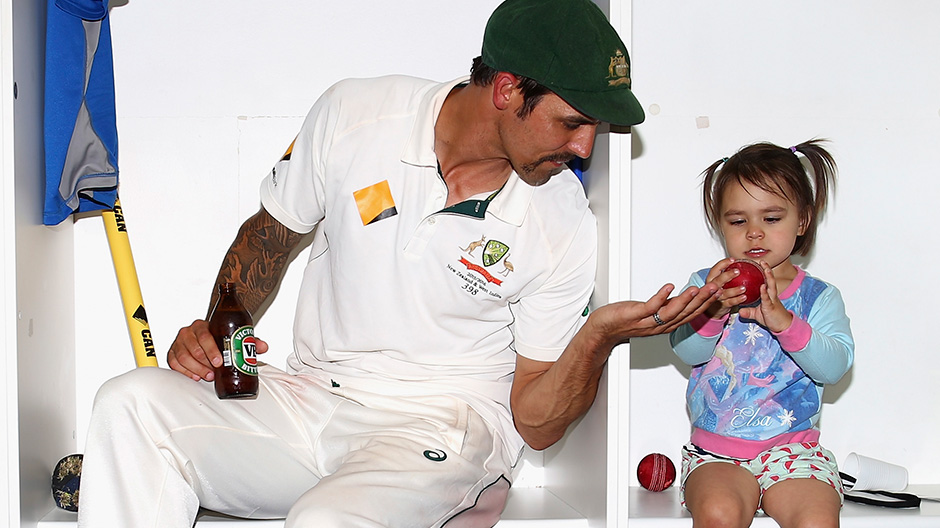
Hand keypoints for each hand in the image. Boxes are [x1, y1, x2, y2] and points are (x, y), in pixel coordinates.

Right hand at [167, 320, 268, 381]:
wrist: (203, 341)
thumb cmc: (217, 339)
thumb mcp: (232, 338)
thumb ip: (249, 342)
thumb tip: (263, 347)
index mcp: (202, 326)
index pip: (204, 336)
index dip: (211, 350)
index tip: (219, 362)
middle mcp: (188, 332)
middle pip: (193, 348)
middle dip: (204, 363)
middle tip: (214, 372)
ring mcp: (179, 343)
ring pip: (183, 357)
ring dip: (196, 369)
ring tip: (207, 376)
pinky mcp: (172, 353)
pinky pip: (174, 363)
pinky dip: (185, 372)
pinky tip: (195, 376)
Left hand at [587, 279, 720, 346]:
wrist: (603, 330)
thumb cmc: (625, 319)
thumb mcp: (652, 313)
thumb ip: (667, 307)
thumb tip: (682, 298)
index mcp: (665, 325)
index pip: (690, 315)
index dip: (705, 304)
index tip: (718, 293)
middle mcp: (659, 325)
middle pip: (685, 313)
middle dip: (701, 301)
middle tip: (715, 288)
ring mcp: (647, 321)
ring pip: (672, 312)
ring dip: (685, 300)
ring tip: (696, 289)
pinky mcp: (635, 316)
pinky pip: (651, 306)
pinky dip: (661, 296)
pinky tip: (669, 287)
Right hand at [702, 257, 747, 318]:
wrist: (713, 308)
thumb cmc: (718, 291)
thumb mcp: (719, 282)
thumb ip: (726, 274)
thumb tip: (742, 264)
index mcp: (711, 279)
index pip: (715, 270)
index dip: (723, 264)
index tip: (732, 259)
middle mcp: (712, 288)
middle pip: (718, 281)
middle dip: (727, 275)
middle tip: (737, 271)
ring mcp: (717, 297)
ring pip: (725, 293)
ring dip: (734, 290)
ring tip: (743, 288)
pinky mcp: (722, 305)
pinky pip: (731, 302)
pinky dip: (737, 300)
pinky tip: (744, 297)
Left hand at [737, 260, 792, 331]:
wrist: (782, 327)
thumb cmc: (772, 319)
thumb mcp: (757, 314)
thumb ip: (748, 311)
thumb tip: (740, 311)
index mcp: (768, 295)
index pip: (765, 280)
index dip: (763, 273)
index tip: (759, 264)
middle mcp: (771, 295)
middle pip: (769, 279)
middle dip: (766, 269)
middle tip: (762, 261)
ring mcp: (772, 300)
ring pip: (771, 286)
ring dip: (768, 277)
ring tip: (765, 268)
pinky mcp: (771, 307)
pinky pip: (767, 298)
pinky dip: (764, 292)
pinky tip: (762, 286)